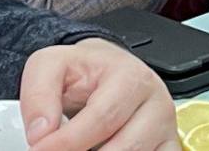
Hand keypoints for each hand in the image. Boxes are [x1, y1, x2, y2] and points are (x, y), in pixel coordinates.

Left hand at [20, 38, 178, 150]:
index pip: (102, 118)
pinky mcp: (169, 146)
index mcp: (131, 78)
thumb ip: (39, 95)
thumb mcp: (51, 66)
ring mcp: (166, 129)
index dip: (67, 142)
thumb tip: (41, 133)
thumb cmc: (83, 71)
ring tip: (84, 147)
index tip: (40, 149)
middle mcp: (156, 104)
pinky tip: (103, 149)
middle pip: (122, 148)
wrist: (107, 71)